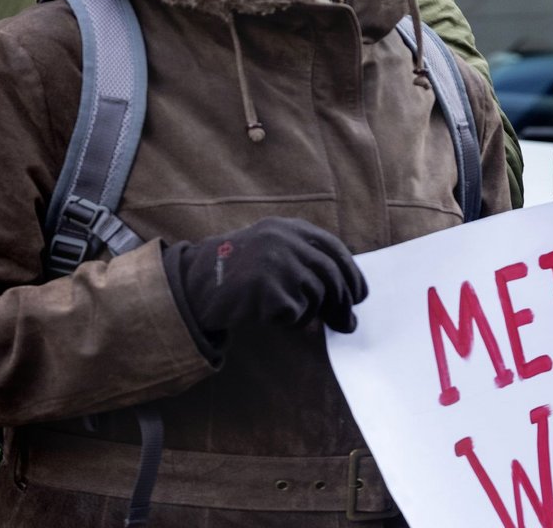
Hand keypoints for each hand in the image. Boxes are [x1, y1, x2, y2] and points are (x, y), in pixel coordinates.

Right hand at [163, 217, 366, 335]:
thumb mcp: (271, 253)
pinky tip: (270, 316)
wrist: (193, 285)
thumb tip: (348, 300)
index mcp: (288, 228)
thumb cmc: (237, 274)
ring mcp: (277, 262)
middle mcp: (285, 240)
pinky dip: (290, 321)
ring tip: (289, 313)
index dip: (352, 273)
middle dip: (343, 302)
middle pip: (331, 274)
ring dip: (309, 312)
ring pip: (316, 295)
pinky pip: (296, 313)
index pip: (333, 248)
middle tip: (347, 323)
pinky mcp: (268, 289)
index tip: (360, 294)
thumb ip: (306, 264)